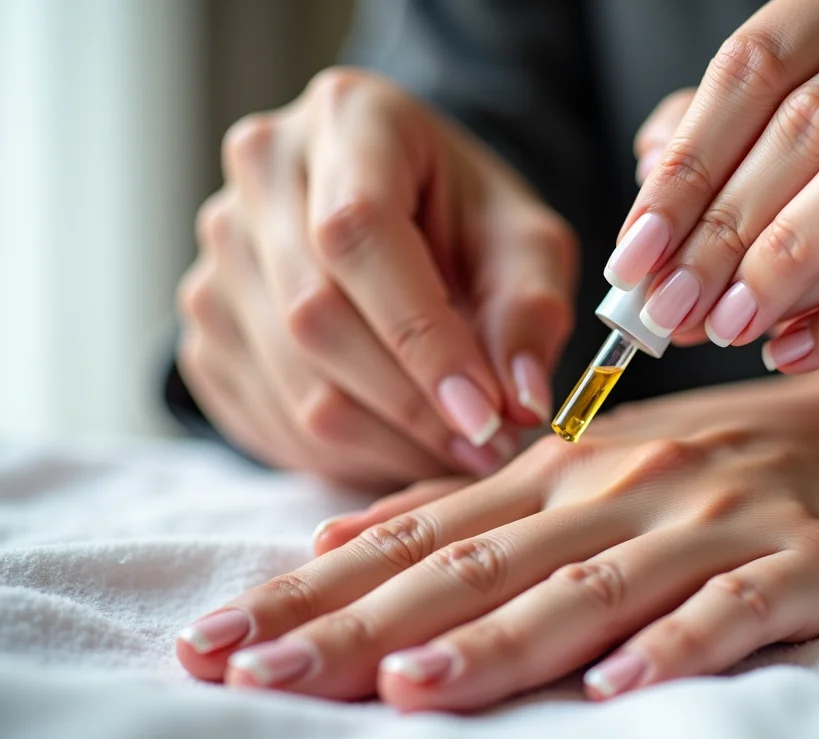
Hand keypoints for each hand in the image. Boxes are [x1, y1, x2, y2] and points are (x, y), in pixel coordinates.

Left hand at [175, 347, 818, 710]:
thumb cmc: (761, 456)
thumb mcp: (614, 467)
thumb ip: (491, 506)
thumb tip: (350, 537)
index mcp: (578, 470)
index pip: (429, 534)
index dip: (321, 586)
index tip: (222, 634)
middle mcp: (634, 488)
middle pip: (481, 565)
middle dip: (361, 622)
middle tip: (251, 670)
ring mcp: (723, 521)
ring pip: (593, 586)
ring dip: (501, 639)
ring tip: (408, 686)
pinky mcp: (810, 559)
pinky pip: (737, 610)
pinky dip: (678, 643)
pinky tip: (622, 684)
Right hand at [177, 68, 576, 486]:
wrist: (407, 217)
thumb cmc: (470, 222)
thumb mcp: (527, 245)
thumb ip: (531, 311)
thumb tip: (521, 399)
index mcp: (350, 118)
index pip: (359, 234)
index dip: (423, 339)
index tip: (486, 413)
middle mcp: (262, 172)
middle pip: (315, 316)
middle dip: (412, 406)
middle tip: (489, 448)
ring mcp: (218, 251)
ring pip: (291, 382)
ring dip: (385, 444)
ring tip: (457, 452)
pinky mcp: (205, 327)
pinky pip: (266, 416)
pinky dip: (343, 457)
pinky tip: (402, 447)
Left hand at [612, 0, 818, 402]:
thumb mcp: (776, 175)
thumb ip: (714, 163)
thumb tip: (645, 218)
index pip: (766, 60)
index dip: (688, 164)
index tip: (633, 253)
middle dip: (731, 224)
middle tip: (671, 304)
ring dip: (791, 265)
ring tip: (724, 326)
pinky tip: (791, 349)